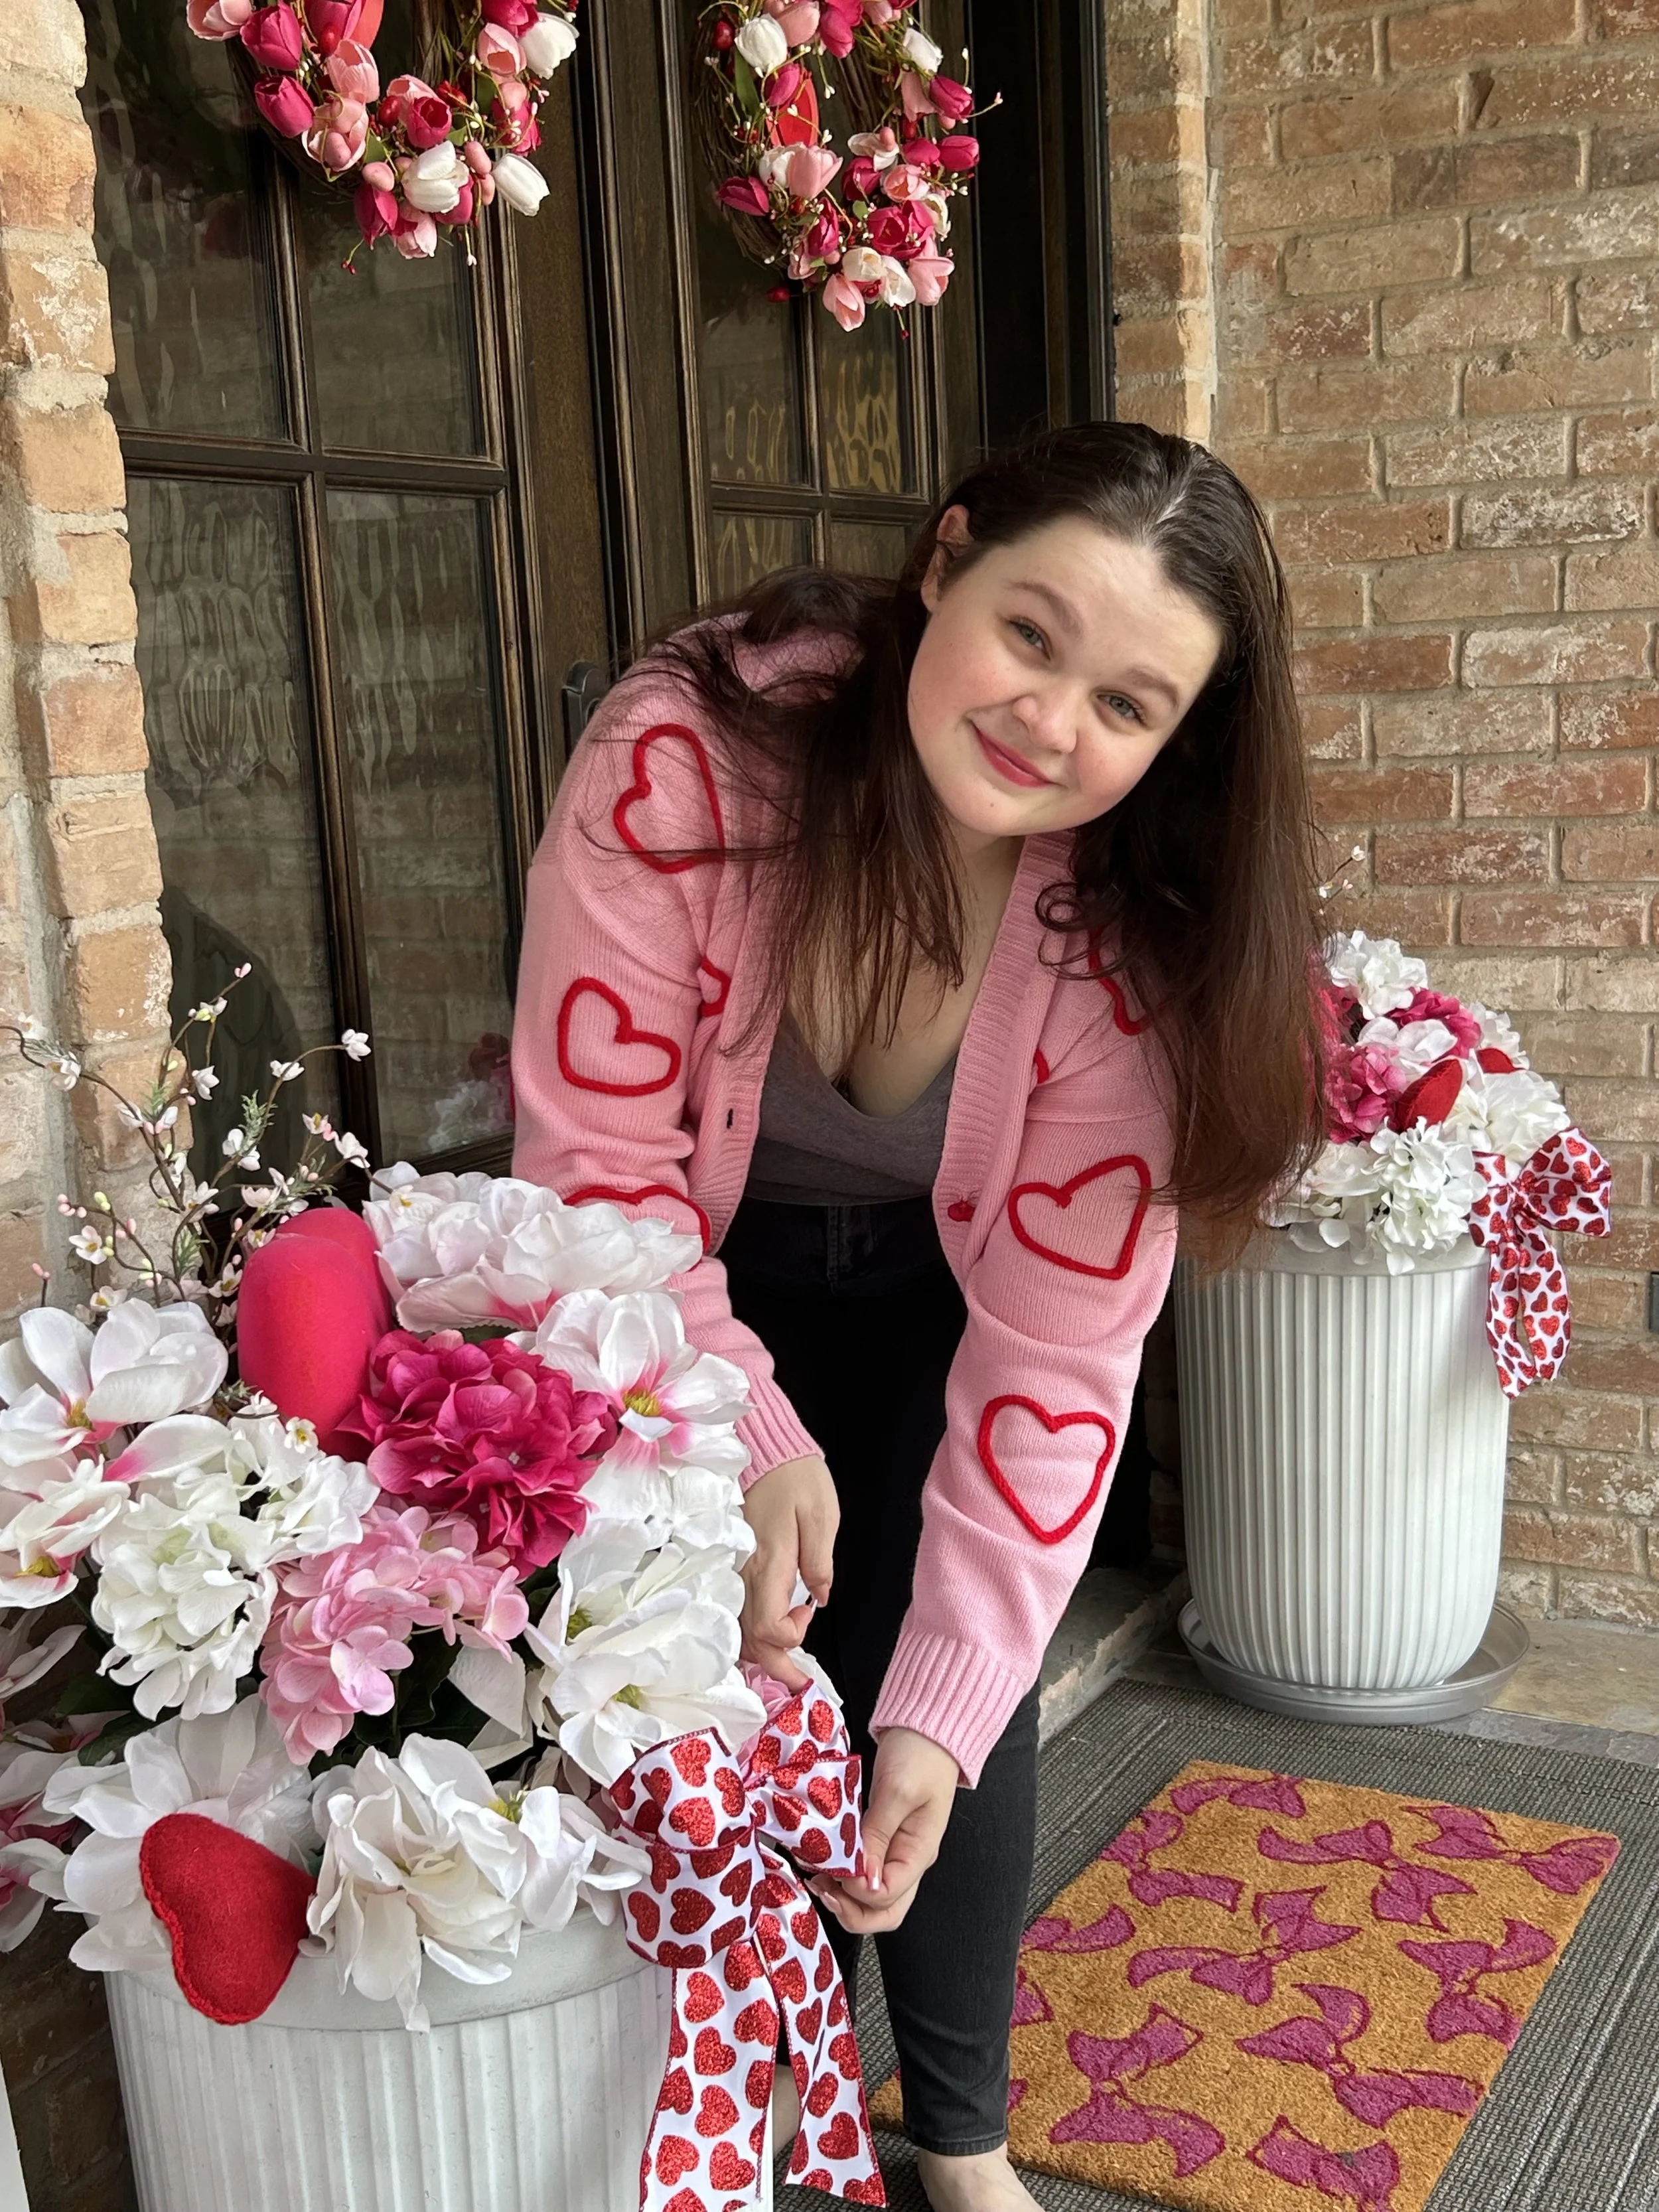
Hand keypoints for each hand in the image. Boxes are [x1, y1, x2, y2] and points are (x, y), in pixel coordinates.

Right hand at [740, 1454, 837, 1691]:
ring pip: (737, 1629)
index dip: (791, 1637)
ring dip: (759, 1652)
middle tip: (798, 1683)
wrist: (765, 1452)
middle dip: (774, 1666)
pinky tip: (764, 1635)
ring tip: (784, 1663)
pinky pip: (734, 1611)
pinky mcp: (734, 1565)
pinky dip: (747, 1633)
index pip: (770, 1626)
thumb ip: (820, 1561)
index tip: (809, 1615)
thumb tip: (819, 1599)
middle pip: (750, 1638)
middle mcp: (745, 1573)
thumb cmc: (797, 1479)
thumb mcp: (821, 1515)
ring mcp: (735, 1570)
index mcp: (769, 1563)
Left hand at [810, 1727, 958, 1935]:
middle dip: (850, 1910)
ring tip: (818, 1876)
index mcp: (919, 1853)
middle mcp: (909, 1860)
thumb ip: (877, 1836)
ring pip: (873, 1897)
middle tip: (823, 1887)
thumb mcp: (897, 1792)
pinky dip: (843, 1874)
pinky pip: (864, 1870)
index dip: (857, 1892)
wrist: (926, 1725)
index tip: (836, 1869)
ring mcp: (896, 1850)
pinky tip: (825, 1861)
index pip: (887, 1897)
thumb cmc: (920, 1754)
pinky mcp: (882, 1836)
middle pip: (885, 1912)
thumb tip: (861, 1879)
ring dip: (844, 1896)